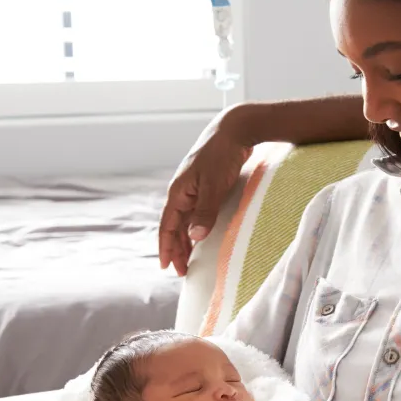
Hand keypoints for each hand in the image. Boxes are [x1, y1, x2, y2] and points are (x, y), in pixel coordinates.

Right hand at [159, 110, 253, 276]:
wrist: (234, 130)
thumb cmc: (222, 155)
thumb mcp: (214, 186)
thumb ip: (205, 212)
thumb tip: (194, 237)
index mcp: (178, 192)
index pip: (167, 226)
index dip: (166, 247)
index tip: (167, 266)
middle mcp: (182, 191)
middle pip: (174, 226)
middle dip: (176, 248)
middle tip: (182, 271)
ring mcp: (193, 188)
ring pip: (185, 219)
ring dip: (185, 239)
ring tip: (190, 258)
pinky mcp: (205, 185)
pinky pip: (196, 211)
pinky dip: (196, 226)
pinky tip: (202, 234)